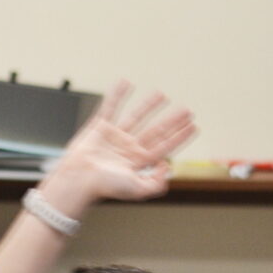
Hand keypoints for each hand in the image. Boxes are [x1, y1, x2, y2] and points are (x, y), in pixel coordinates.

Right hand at [42, 81, 196, 215]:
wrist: (78, 179)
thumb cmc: (103, 186)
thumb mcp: (137, 189)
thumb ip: (157, 184)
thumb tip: (168, 168)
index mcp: (137, 162)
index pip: (164, 146)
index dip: (180, 136)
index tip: (193, 127)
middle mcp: (128, 149)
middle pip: (155, 131)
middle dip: (172, 121)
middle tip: (187, 111)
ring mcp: (114, 137)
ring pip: (136, 117)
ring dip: (149, 105)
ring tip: (162, 95)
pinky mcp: (99, 128)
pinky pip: (110, 107)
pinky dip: (117, 94)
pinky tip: (125, 83)